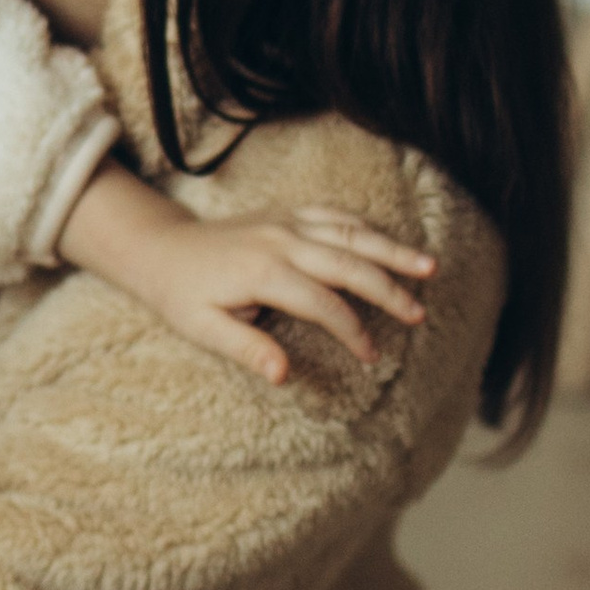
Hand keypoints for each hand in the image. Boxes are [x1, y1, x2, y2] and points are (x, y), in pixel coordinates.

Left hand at [58, 163, 435, 386]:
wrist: (160, 248)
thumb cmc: (181, 295)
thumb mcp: (203, 329)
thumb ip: (246, 349)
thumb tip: (283, 376)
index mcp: (262, 271)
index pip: (323, 303)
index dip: (351, 331)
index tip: (370, 356)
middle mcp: (280, 240)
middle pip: (348, 262)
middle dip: (388, 288)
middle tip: (419, 313)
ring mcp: (285, 221)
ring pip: (350, 232)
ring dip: (391, 250)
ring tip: (429, 267)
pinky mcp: (286, 213)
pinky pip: (335, 215)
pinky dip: (365, 229)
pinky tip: (390, 244)